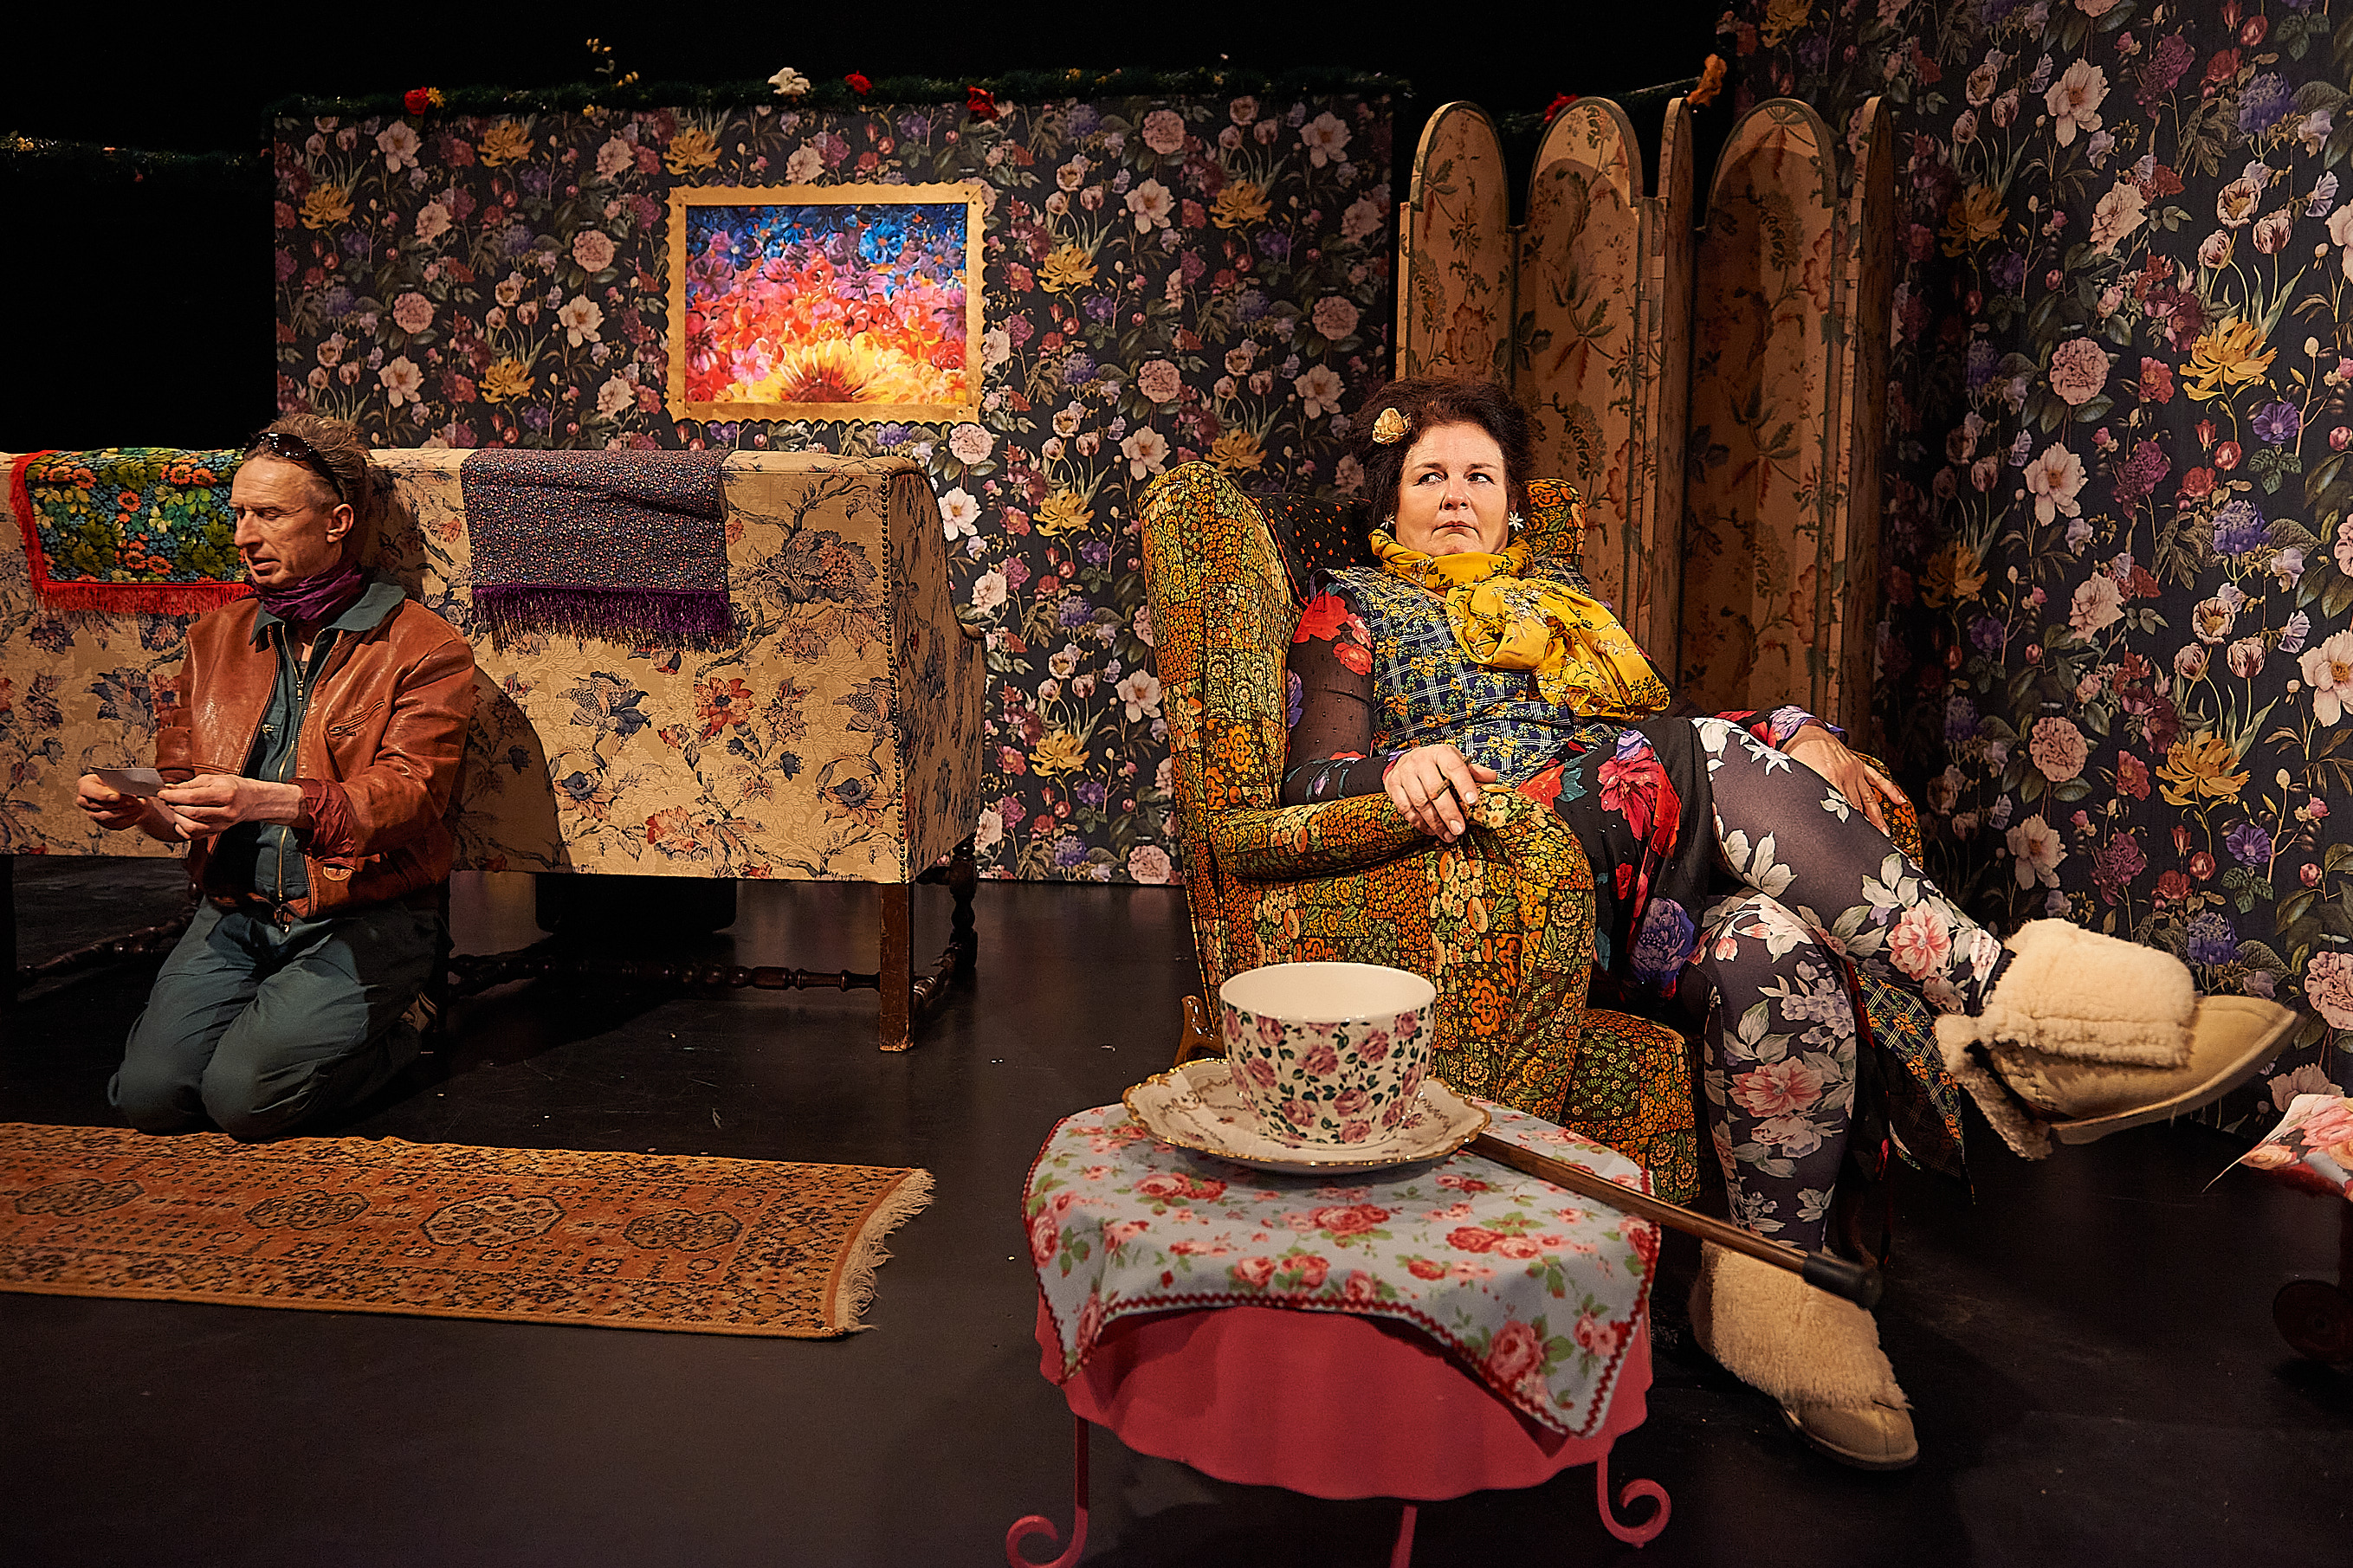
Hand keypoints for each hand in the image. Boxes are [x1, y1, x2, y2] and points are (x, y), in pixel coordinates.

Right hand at [75, 774, 150, 831]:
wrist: (126, 791)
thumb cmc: (120, 781)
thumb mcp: (118, 777)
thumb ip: (117, 783)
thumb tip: (121, 794)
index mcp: (86, 784)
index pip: (90, 791)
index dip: (103, 795)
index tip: (117, 796)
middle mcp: (84, 800)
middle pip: (99, 806)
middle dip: (119, 804)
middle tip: (135, 801)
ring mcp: (92, 813)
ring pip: (107, 817)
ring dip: (125, 812)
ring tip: (139, 807)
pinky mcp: (104, 823)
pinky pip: (114, 824)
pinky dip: (128, 819)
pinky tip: (138, 814)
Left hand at [156, 775, 302, 839]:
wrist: (252, 801)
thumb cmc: (233, 787)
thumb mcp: (214, 779)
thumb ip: (190, 784)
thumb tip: (169, 788)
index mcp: (226, 794)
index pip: (193, 797)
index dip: (173, 796)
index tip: (162, 793)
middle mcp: (226, 812)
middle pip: (191, 813)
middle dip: (174, 806)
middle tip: (169, 799)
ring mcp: (223, 824)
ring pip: (192, 827)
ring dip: (178, 818)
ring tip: (177, 809)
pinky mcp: (218, 832)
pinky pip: (194, 835)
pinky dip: (183, 828)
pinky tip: (184, 819)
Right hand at [1384, 744, 1498, 842]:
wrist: (1408, 759)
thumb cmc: (1437, 764)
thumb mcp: (1455, 762)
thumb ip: (1473, 771)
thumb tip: (1492, 778)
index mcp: (1441, 753)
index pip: (1454, 768)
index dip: (1464, 785)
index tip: (1473, 802)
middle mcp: (1421, 760)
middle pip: (1435, 790)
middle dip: (1448, 812)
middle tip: (1459, 829)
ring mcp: (1405, 773)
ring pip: (1420, 802)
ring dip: (1435, 823)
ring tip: (1448, 836)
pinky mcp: (1393, 785)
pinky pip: (1405, 808)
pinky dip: (1419, 823)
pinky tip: (1431, 830)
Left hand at [1784, 725, 1900, 834]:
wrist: (1805, 731)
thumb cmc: (1797, 754)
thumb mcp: (1795, 775)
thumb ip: (1801, 793)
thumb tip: (1798, 815)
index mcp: (1827, 778)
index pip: (1840, 807)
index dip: (1847, 825)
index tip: (1850, 841)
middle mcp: (1844, 775)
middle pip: (1857, 807)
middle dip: (1864, 827)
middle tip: (1869, 845)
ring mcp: (1854, 770)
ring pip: (1869, 798)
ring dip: (1877, 817)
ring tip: (1884, 834)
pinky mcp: (1859, 765)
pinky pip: (1877, 779)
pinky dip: (1889, 791)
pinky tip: (1900, 802)